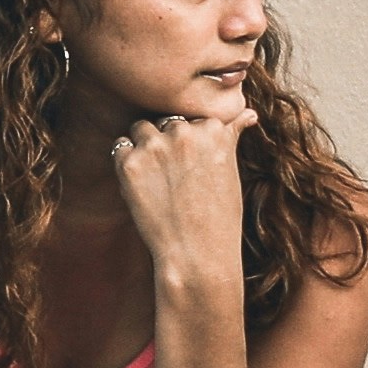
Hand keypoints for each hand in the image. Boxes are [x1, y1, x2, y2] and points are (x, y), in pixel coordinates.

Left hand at [109, 97, 252, 298]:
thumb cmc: (219, 218)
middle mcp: (184, 131)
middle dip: (168, 142)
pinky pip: (120, 148)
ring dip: (145, 146)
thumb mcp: (231, 171)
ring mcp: (155, 145)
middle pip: (167, 120)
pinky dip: (127, 163)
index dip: (191, 141)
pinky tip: (142, 188)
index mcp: (214, 128)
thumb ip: (230, 136)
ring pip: (141, 128)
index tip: (195, 165)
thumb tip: (247, 113)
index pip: (193, 116)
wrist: (197, 255)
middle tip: (176, 177)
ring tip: (158, 180)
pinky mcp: (129, 163)